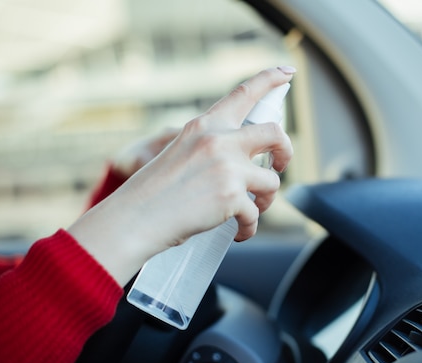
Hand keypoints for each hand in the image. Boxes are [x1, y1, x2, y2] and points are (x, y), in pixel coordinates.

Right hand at [68, 66, 295, 285]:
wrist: (134, 219)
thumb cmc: (153, 192)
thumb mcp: (180, 153)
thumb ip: (212, 149)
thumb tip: (245, 161)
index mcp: (204, 126)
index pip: (243, 93)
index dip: (270, 79)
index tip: (288, 71)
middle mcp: (219, 141)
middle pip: (275, 134)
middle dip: (286, 151)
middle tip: (279, 165)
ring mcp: (228, 168)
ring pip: (272, 181)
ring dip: (267, 200)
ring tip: (252, 210)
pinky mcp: (232, 196)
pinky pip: (256, 214)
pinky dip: (250, 227)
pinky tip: (239, 232)